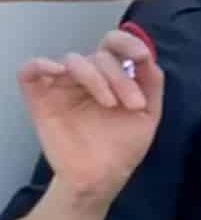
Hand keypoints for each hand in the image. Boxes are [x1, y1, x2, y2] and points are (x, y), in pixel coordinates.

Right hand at [16, 26, 162, 204]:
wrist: (102, 177)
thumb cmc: (123, 146)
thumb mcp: (148, 113)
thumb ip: (151, 82)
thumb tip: (145, 55)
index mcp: (111, 76)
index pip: (113, 45)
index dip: (127, 42)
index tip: (141, 56)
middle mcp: (86, 77)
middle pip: (99, 56)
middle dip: (120, 77)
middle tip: (134, 104)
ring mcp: (63, 87)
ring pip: (73, 60)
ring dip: (95, 77)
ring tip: (111, 104)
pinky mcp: (40, 99)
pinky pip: (30, 70)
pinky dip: (42, 64)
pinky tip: (59, 72)